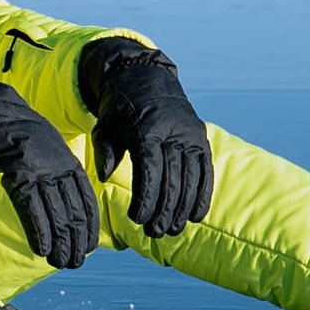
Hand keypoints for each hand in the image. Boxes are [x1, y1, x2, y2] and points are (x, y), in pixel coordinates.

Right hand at [0, 45, 99, 270]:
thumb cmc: (12, 131)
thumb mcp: (43, 148)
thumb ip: (54, 170)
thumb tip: (60, 197)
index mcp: (68, 160)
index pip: (86, 200)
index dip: (89, 226)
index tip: (87, 247)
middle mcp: (58, 167)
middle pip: (74, 210)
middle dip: (76, 240)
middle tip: (74, 262)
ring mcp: (39, 170)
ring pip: (56, 213)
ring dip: (59, 242)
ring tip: (60, 262)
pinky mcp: (17, 173)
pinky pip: (31, 208)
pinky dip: (38, 231)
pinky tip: (41, 249)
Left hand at [81, 40, 213, 239]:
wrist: (146, 77)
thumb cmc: (120, 108)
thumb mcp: (105, 125)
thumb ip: (105, 151)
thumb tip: (104, 177)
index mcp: (147, 129)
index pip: (150, 171)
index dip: (146, 198)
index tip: (137, 219)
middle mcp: (173, 132)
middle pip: (172, 179)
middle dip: (163, 210)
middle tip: (154, 232)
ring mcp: (190, 136)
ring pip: (191, 179)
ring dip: (182, 208)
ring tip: (171, 230)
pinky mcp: (201, 139)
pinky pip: (206, 171)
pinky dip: (202, 195)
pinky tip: (195, 216)